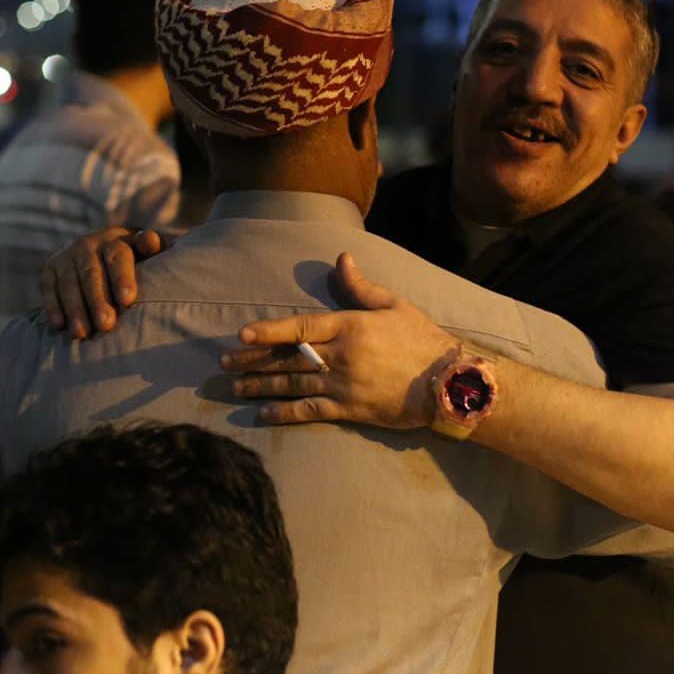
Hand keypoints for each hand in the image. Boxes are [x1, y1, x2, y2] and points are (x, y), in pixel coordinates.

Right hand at [38, 228, 164, 338]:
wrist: (101, 253)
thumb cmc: (134, 260)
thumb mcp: (145, 251)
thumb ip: (150, 246)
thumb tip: (149, 240)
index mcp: (115, 241)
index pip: (118, 256)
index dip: (122, 278)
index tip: (127, 300)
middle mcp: (88, 245)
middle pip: (91, 273)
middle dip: (97, 300)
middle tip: (106, 325)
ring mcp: (66, 256)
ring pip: (69, 283)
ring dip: (75, 309)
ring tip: (82, 333)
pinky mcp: (49, 269)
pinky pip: (49, 288)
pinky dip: (52, 306)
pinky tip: (59, 325)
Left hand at [220, 252, 458, 428]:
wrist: (448, 383)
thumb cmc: (421, 339)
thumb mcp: (394, 304)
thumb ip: (361, 286)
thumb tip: (341, 259)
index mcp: (349, 327)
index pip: (300, 327)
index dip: (268, 331)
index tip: (241, 334)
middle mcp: (340, 357)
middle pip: (288, 358)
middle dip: (254, 361)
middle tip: (225, 364)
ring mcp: (343, 386)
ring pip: (293, 385)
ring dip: (262, 387)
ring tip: (236, 387)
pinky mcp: (350, 410)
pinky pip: (311, 412)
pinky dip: (286, 413)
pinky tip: (265, 414)